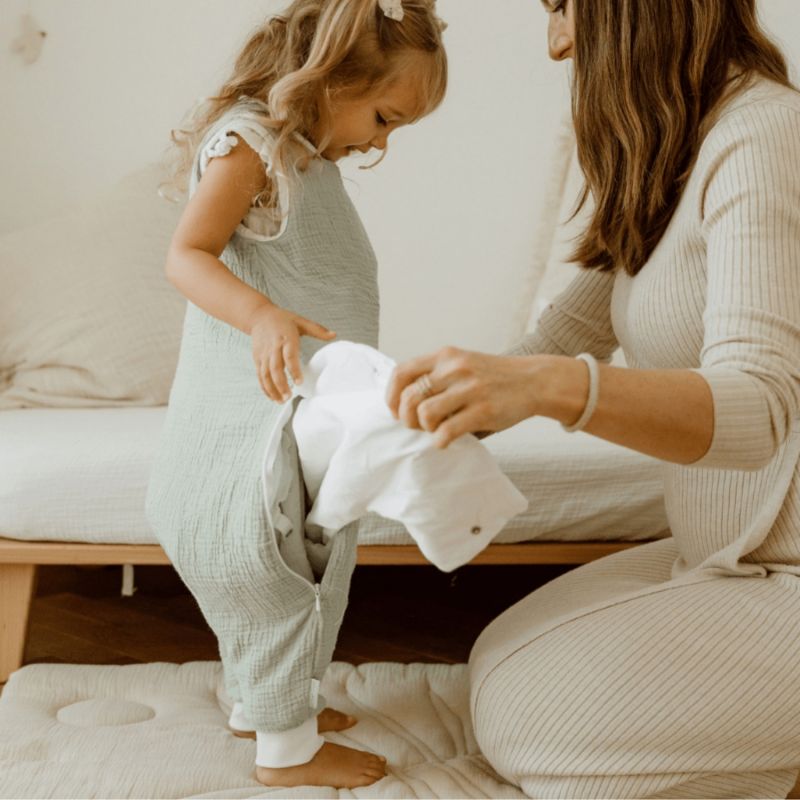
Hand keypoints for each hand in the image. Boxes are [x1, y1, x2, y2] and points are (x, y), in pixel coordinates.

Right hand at [249, 304, 335, 401]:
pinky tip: (272, 396)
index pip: (289, 356)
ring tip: (281, 400)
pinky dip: (265, 387)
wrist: (259, 316)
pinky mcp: (257, 359)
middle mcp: (273, 347)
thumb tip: (334, 334)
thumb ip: (317, 330)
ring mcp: (264, 354)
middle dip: (281, 384)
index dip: (293, 369)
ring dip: (272, 389)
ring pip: (265, 374)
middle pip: (275, 368)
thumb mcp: (301, 321)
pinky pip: (260, 376)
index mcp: (286, 338)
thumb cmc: (283, 319)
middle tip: (289, 396)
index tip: (299, 382)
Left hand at [385, 346, 542, 447]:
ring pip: (425, 414)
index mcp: (446, 356)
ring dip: (425, 429)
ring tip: (436, 430)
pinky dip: (440, 441)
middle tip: (418, 426)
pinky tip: (446, 441)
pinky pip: (447, 432)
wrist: (534, 380)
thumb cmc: (493, 377)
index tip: (395, 411)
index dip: (391, 396)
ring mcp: (470, 390)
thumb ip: (436, 376)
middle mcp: (455, 369)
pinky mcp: (483, 411)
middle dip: (407, 418)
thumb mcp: (462, 364)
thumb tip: (402, 404)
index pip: (402, 373)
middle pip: (409, 397)